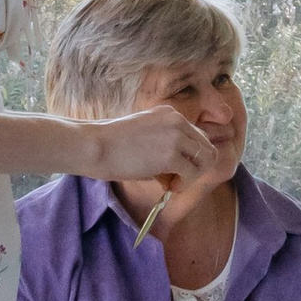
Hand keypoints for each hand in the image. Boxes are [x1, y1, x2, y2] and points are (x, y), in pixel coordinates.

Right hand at [77, 104, 209, 193]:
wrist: (95, 146)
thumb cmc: (111, 145)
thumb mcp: (144, 136)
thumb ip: (165, 146)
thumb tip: (180, 173)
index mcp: (169, 113)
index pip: (196, 136)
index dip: (189, 157)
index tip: (173, 171)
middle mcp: (177, 120)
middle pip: (206, 147)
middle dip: (195, 167)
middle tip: (175, 181)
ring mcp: (176, 136)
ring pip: (205, 159)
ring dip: (193, 176)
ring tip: (173, 185)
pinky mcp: (172, 154)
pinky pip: (192, 173)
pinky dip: (184, 184)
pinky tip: (169, 188)